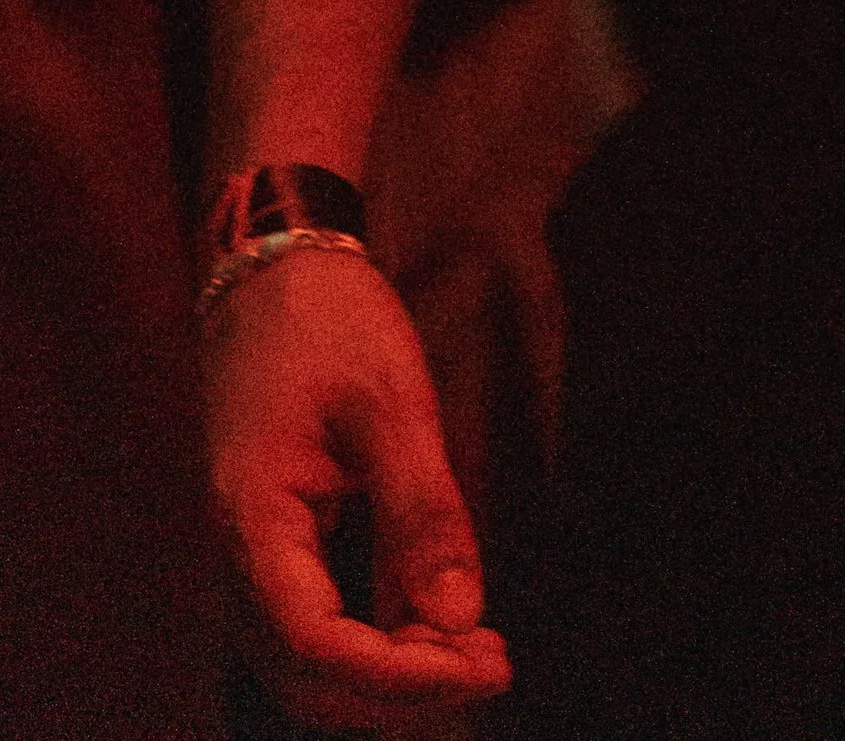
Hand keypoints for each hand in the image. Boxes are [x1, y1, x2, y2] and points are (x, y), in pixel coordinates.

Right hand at [206, 246, 509, 726]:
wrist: (277, 266)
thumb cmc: (330, 322)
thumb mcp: (392, 402)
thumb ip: (422, 511)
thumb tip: (460, 616)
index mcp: (254, 522)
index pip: (314, 645)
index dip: (398, 675)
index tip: (479, 668)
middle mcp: (240, 556)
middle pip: (307, 675)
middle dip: (401, 690)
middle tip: (494, 667)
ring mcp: (253, 552)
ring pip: (308, 660)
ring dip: (391, 673)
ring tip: (481, 653)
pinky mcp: (275, 541)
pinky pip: (316, 621)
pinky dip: (377, 638)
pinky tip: (442, 621)